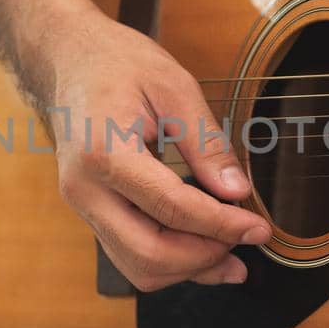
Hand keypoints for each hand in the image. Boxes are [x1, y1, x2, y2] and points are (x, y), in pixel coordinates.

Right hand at [35, 7, 269, 290]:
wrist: (68, 58)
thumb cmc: (118, 63)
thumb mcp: (173, 87)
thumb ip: (206, 143)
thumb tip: (237, 191)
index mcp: (104, 152)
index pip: (171, 207)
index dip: (222, 225)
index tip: (259, 228)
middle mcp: (85, 189)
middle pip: (149, 253)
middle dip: (205, 255)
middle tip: (246, 239)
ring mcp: (82, 205)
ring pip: (137, 266)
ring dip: (188, 269)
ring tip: (231, 256)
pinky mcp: (90, 211)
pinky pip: (129, 255)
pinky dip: (169, 262)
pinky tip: (204, 253)